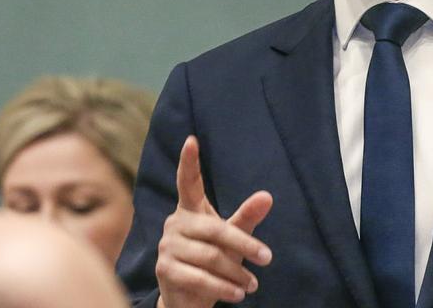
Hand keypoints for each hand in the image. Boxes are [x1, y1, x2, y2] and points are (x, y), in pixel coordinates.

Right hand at [154, 136, 272, 307]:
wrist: (188, 298)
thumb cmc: (213, 262)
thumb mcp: (232, 239)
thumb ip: (246, 218)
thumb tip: (267, 196)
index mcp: (189, 210)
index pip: (188, 183)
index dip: (189, 162)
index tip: (191, 140)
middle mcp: (175, 224)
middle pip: (214, 229)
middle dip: (244, 244)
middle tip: (267, 257)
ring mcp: (167, 247)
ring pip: (210, 256)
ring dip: (236, 273)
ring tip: (252, 284)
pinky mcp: (165, 270)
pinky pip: (199, 277)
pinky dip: (223, 287)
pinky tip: (238, 294)